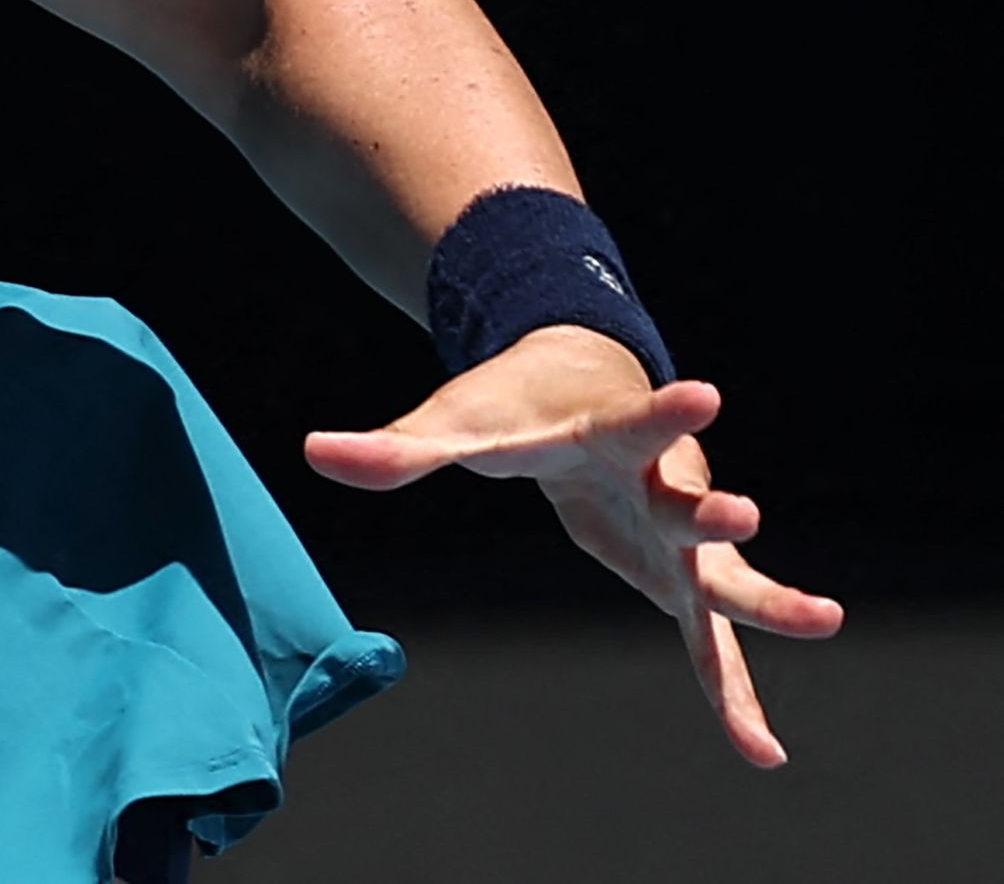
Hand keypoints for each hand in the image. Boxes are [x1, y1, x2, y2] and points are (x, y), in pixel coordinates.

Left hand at [304, 325, 844, 766]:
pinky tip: (760, 752)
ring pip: (723, 573)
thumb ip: (398, 448)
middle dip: (712, 507)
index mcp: (607, 430)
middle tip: (744, 509)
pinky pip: (707, 645)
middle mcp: (657, 480)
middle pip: (688, 496)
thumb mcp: (458, 423)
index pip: (634, 419)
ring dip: (764, 599)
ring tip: (824, 618)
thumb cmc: (518, 405)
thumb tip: (316, 453)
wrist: (588, 389)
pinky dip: (731, 693)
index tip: (706, 391)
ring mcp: (676, 533)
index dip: (664, 411)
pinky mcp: (677, 580)